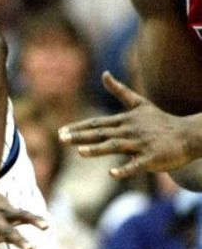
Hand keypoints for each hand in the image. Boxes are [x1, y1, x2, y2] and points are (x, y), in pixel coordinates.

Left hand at [59, 72, 197, 177]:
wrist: (187, 135)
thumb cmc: (160, 121)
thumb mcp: (140, 103)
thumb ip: (120, 91)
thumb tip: (104, 74)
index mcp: (125, 120)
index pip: (97, 124)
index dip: (79, 127)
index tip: (61, 131)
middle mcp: (130, 131)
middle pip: (102, 133)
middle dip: (81, 136)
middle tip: (61, 138)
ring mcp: (140, 144)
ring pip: (116, 146)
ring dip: (98, 149)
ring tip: (80, 152)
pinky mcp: (150, 157)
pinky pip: (135, 165)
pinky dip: (124, 169)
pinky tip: (111, 174)